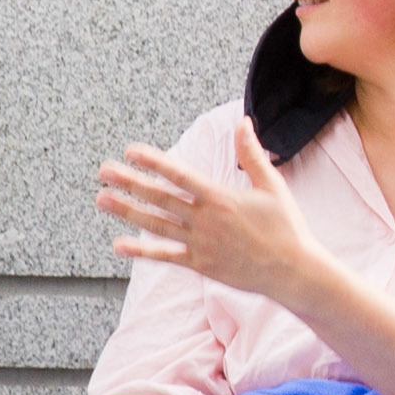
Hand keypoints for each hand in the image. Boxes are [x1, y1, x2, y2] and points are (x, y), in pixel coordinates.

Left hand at [100, 121, 322, 304]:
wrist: (293, 271)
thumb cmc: (286, 227)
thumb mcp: (272, 186)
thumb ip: (252, 155)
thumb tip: (243, 123)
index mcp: (221, 197)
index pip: (180, 175)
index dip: (154, 162)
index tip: (132, 151)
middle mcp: (206, 220)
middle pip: (160, 198)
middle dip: (130, 182)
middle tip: (104, 171)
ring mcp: (201, 244)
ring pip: (156, 224)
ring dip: (127, 211)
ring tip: (102, 199)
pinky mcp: (201, 265)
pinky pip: (166, 256)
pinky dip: (142, 251)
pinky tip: (119, 244)